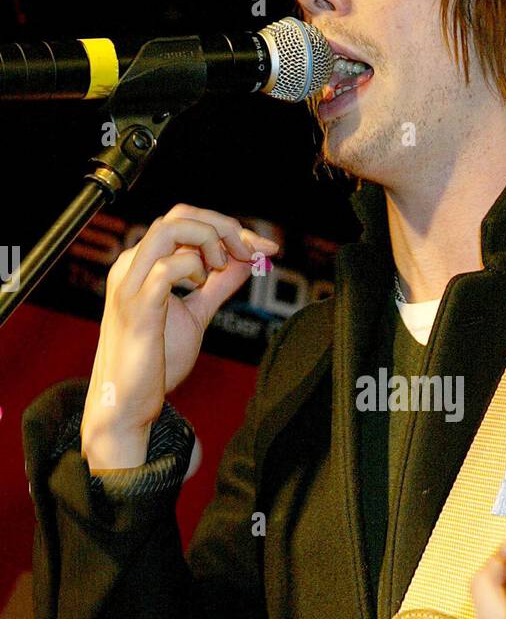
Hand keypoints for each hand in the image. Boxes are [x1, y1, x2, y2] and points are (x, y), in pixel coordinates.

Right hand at [81, 205, 276, 464]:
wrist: (127, 403)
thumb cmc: (156, 361)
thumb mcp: (196, 314)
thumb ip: (218, 285)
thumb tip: (247, 261)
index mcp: (143, 263)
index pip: (186, 222)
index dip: (229, 228)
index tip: (265, 248)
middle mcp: (132, 265)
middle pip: (179, 215)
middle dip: (223, 226)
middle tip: (249, 253)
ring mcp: (131, 283)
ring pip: (169, 229)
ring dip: (208, 240)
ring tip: (221, 267)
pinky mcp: (138, 307)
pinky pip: (167, 268)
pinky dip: (194, 268)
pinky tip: (200, 285)